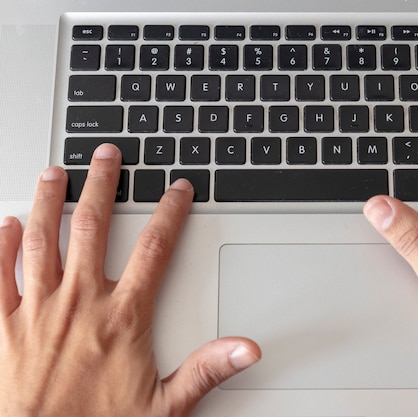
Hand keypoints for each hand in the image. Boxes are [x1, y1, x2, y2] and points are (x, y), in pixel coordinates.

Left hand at [0, 144, 259, 416]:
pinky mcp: (2, 328)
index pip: (154, 249)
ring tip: (55, 173)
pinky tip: (6, 224)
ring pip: (41, 241)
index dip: (170, 214)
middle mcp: (79, 304)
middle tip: (106, 157)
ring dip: (49, 202)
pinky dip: (0, 246)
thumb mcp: (166, 406)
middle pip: (92, 229)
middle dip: (102, 187)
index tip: (177, 190)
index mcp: (122, 318)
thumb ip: (208, 369)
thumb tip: (248, 348)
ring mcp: (37, 312)